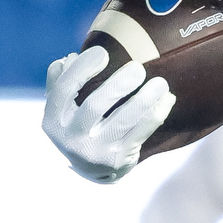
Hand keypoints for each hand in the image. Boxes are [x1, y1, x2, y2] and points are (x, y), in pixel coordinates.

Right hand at [42, 48, 171, 183]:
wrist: (92, 170)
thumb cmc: (79, 126)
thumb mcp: (63, 108)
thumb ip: (61, 81)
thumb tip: (70, 58)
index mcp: (54, 121)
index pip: (64, 90)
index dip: (82, 69)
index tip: (103, 52)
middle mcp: (72, 139)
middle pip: (94, 106)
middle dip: (118, 85)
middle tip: (138, 68)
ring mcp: (96, 152)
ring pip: (123, 121)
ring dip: (144, 99)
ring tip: (160, 82)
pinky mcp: (120, 160)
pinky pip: (142, 132)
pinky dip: (157, 113)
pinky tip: (167, 98)